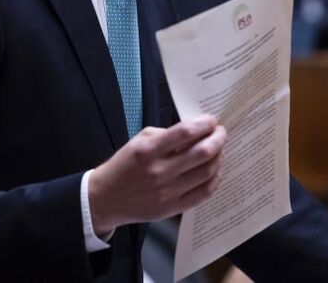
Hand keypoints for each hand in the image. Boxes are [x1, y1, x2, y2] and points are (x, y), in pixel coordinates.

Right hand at [88, 115, 225, 235]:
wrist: (107, 198)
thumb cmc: (124, 166)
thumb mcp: (138, 141)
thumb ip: (165, 135)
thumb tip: (195, 131)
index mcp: (148, 150)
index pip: (185, 133)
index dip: (204, 124)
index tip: (212, 121)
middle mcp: (159, 171)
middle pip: (202, 153)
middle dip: (218, 139)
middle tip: (221, 133)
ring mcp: (167, 192)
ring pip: (207, 173)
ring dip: (218, 158)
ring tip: (217, 150)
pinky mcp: (172, 208)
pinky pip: (203, 193)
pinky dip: (214, 179)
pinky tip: (213, 170)